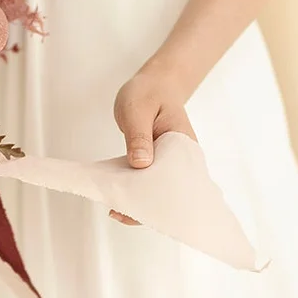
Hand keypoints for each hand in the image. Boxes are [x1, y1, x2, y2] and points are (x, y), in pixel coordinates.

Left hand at [109, 62, 197, 225]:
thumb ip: (138, 136)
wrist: (156, 84)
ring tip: (113, 207)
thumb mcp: (138, 109)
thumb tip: (140, 165)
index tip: (138, 211)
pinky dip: (135, 192)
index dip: (162, 204)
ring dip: (138, 202)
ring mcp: (172, 165)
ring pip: (158, 193)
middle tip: (116, 212)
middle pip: (169, 196)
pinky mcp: (160, 166)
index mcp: (184, 148)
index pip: (179, 185)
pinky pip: (150, 185)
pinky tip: (117, 196)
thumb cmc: (149, 93)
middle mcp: (183, 161)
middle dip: (146, 208)